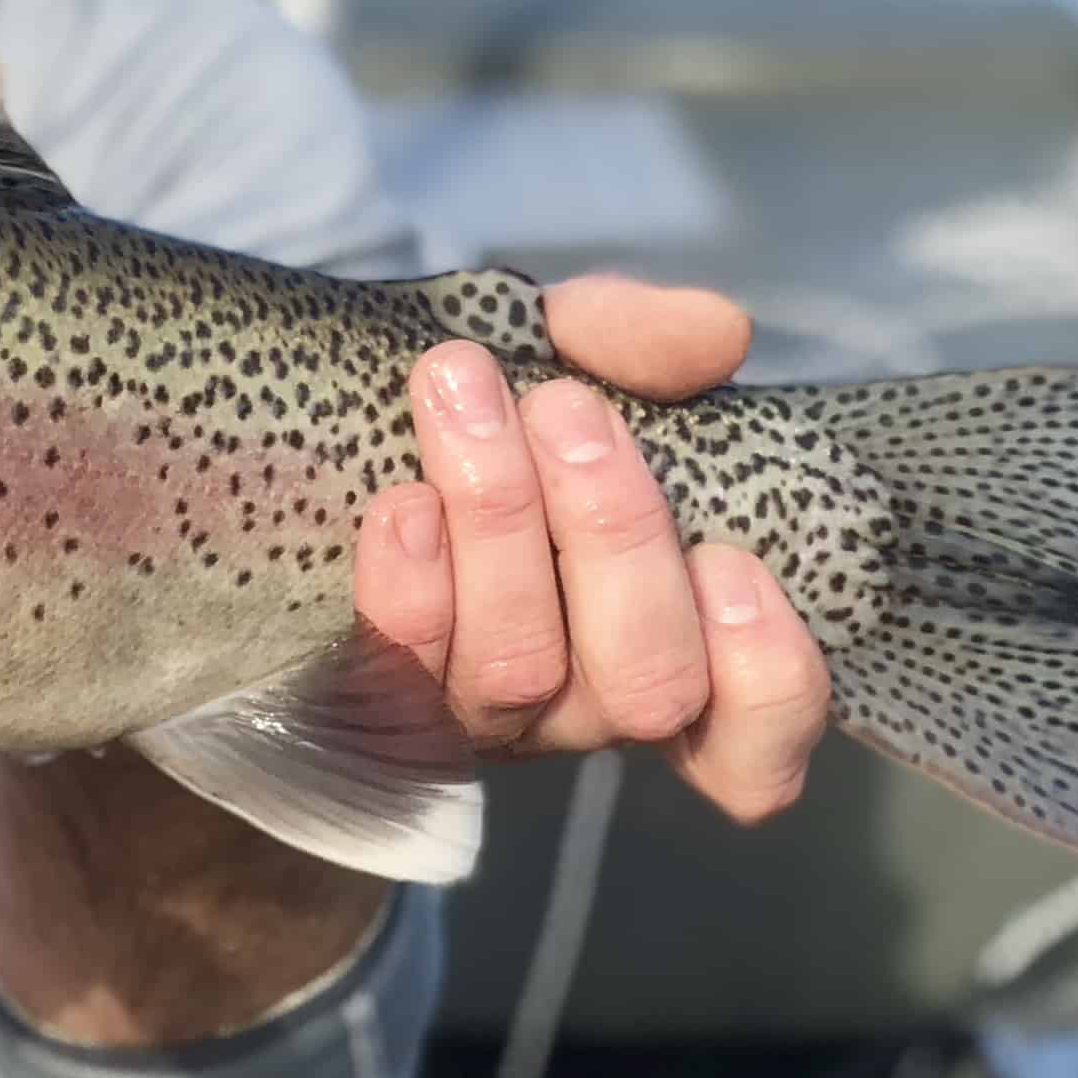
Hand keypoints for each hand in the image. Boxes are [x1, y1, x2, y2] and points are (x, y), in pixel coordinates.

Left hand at [352, 273, 833, 825]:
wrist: (310, 435)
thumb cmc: (485, 411)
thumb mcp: (561, 352)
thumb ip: (639, 340)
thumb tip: (716, 332)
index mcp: (667, 643)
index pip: (754, 745)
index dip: (767, 677)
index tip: (731, 557)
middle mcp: (584, 704)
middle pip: (647, 683)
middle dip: (615, 535)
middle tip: (566, 406)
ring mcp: (479, 715)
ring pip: (521, 665)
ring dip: (501, 523)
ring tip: (464, 396)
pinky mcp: (375, 704)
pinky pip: (400, 679)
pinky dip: (412, 589)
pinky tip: (403, 503)